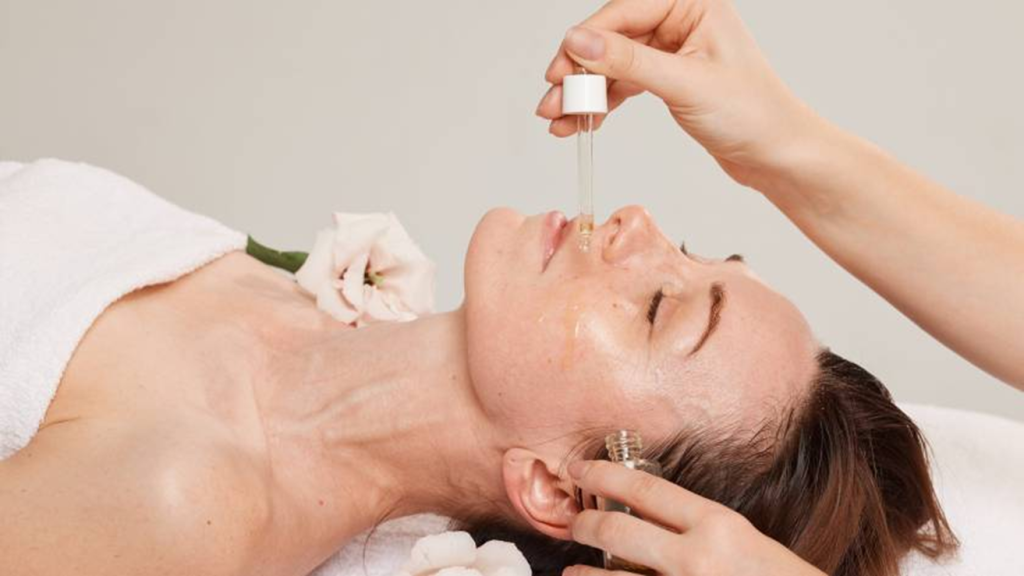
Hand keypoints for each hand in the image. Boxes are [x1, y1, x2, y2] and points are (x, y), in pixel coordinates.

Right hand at [536, 0, 824, 185]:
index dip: (586, 41)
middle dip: (579, 71)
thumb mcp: (685, 85)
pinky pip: (623, 82)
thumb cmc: (752, 115)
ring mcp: (673, 48)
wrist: (778, 156)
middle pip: (611, 36)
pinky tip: (581, 123)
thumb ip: (628, 62)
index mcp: (693, 2)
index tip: (559, 71)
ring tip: (559, 120)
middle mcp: (682, 18)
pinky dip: (601, 103)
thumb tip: (578, 42)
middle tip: (554, 100)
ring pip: (612, 62)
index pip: (623, 11)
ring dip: (584, 91)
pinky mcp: (668, 76)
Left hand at [564, 460, 824, 575]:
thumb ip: (702, 530)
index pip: (646, 488)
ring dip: (584, 573)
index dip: (603, 474)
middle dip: (586, 524)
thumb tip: (652, 517)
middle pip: (618, 529)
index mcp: (718, 526)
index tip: (578, 468)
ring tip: (572, 570)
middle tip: (575, 523)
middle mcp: (697, 558)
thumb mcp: (747, 543)